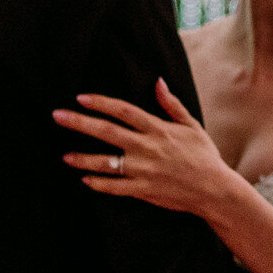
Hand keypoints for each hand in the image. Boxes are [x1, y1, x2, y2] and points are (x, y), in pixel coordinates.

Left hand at [55, 79, 241, 217]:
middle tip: (58, 116)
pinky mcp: (143, 190)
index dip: (101, 103)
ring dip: (82, 158)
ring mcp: (143, 170)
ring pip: (106, 163)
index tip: (81, 98)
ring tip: (65, 156)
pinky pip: (114, 187)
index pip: (123, 111)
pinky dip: (98, 183)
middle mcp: (147, 148)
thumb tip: (158, 82)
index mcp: (158, 129)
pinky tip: (84, 179)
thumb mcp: (192, 126)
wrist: (214, 190)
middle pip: (107, 132)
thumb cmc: (204, 156)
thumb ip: (172, 105)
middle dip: (80, 123)